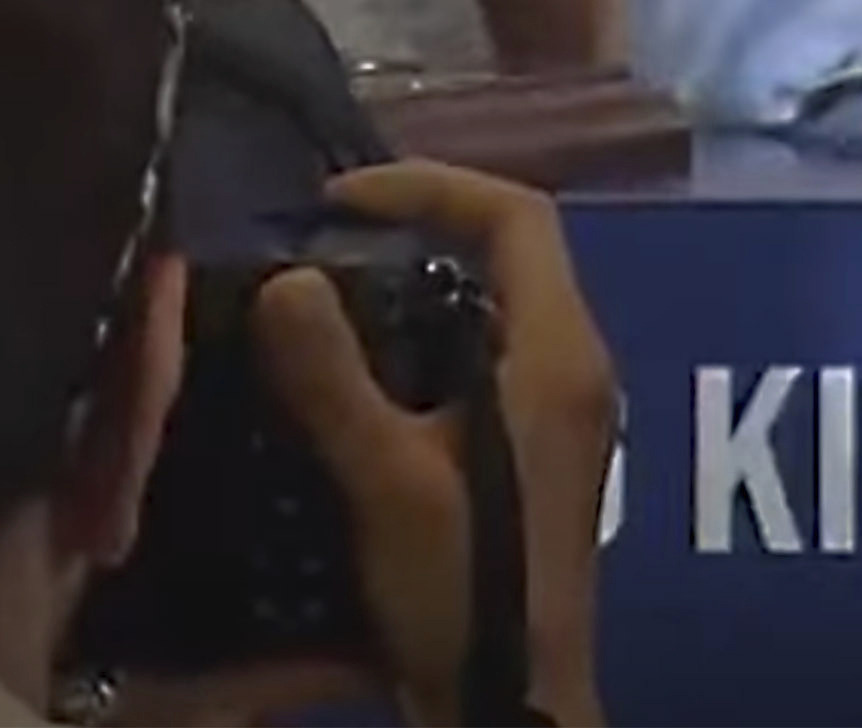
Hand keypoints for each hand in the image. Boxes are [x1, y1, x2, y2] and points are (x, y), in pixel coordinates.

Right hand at [250, 163, 620, 727]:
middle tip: (322, 238)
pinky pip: (483, 360)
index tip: (338, 199)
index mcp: (559, 354)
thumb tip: (287, 278)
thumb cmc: (465, 590)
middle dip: (417, 228)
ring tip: (323, 298)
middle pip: (509, 252)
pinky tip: (352, 378)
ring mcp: (561, 413)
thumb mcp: (387, 481)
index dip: (429, 186)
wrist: (511, 701)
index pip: (516, 216)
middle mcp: (574, 368)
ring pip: (493, 308)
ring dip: (413, 289)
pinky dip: (420, 344)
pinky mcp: (536, 454)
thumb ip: (334, 378)